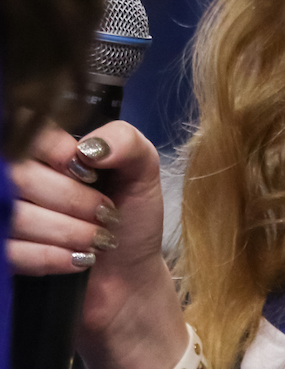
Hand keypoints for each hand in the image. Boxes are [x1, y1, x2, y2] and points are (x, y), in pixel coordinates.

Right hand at [8, 121, 188, 368]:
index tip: (91, 172)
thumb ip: (125, 140)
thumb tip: (87, 147)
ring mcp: (10, 217)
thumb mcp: (143, 169)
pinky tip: (78, 260)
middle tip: (105, 212)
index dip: (59, 152)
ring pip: (16, 215)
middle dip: (73, 199)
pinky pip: (11, 250)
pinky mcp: (7, 253)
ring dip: (67, 231)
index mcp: (54, 151)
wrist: (128, 279)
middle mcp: (26, 180)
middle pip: (21, 176)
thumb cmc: (132, 218)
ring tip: (96, 239)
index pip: (33, 135)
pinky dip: (51, 256)